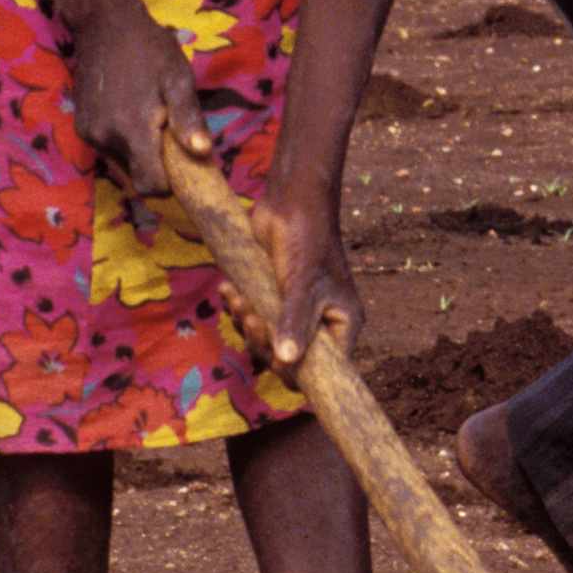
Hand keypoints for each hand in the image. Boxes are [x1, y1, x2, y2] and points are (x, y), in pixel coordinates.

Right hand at [68, 0, 205, 196]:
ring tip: (153, 116)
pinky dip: (126, 140)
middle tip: (172, 132)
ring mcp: (89, 133)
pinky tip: (133, 111)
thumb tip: (202, 152)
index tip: (184, 165)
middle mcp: (104, 138)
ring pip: (124, 162)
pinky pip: (110, 148)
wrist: (104, 24)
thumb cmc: (150, 50)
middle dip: (158, 163)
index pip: (150, 185)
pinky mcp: (82, 126)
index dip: (170, 183)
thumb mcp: (178, 79)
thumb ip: (188, 118)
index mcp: (131, 129)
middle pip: (138, 175)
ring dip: (142, 150)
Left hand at [241, 196, 361, 369]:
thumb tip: (288, 359)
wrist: (290, 201)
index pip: (324, 369)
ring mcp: (294, 311)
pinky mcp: (272, 298)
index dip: (297, 371)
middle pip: (287, 358)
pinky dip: (238, 309)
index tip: (273, 357)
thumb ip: (295, 322)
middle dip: (262, 340)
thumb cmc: (309, 240)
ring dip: (245, 322)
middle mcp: (321, 322)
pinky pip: (252, 319)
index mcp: (342, 324)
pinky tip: (230, 288)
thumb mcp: (303, 284)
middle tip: (249, 315)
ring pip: (265, 340)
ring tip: (238, 297)